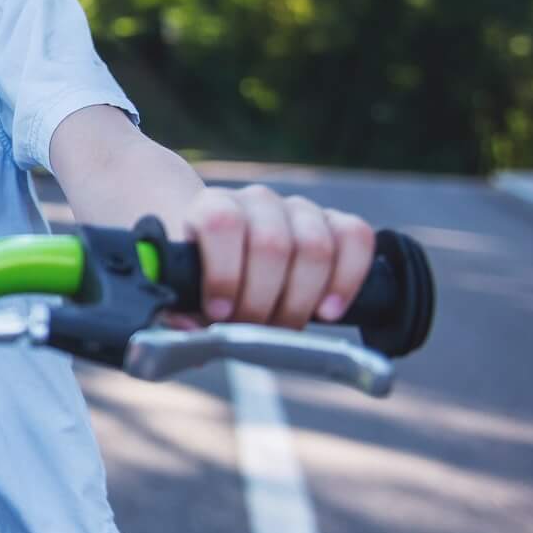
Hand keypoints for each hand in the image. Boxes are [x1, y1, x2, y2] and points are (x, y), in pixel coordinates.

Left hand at [177, 184, 375, 328]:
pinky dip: (348, 279)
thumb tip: (191, 330)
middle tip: (252, 327)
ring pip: (315, 246)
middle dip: (263, 301)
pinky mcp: (334, 223)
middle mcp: (256, 201)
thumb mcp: (176, 291)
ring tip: (282, 325)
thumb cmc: (197, 274)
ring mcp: (298, 210)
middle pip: (272, 244)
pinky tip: (328, 311)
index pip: (222, 223)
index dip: (224, 272)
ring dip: (300, 299)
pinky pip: (357, 237)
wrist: (218, 244)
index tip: (219, 313)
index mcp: (210, 208)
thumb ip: (175, 311)